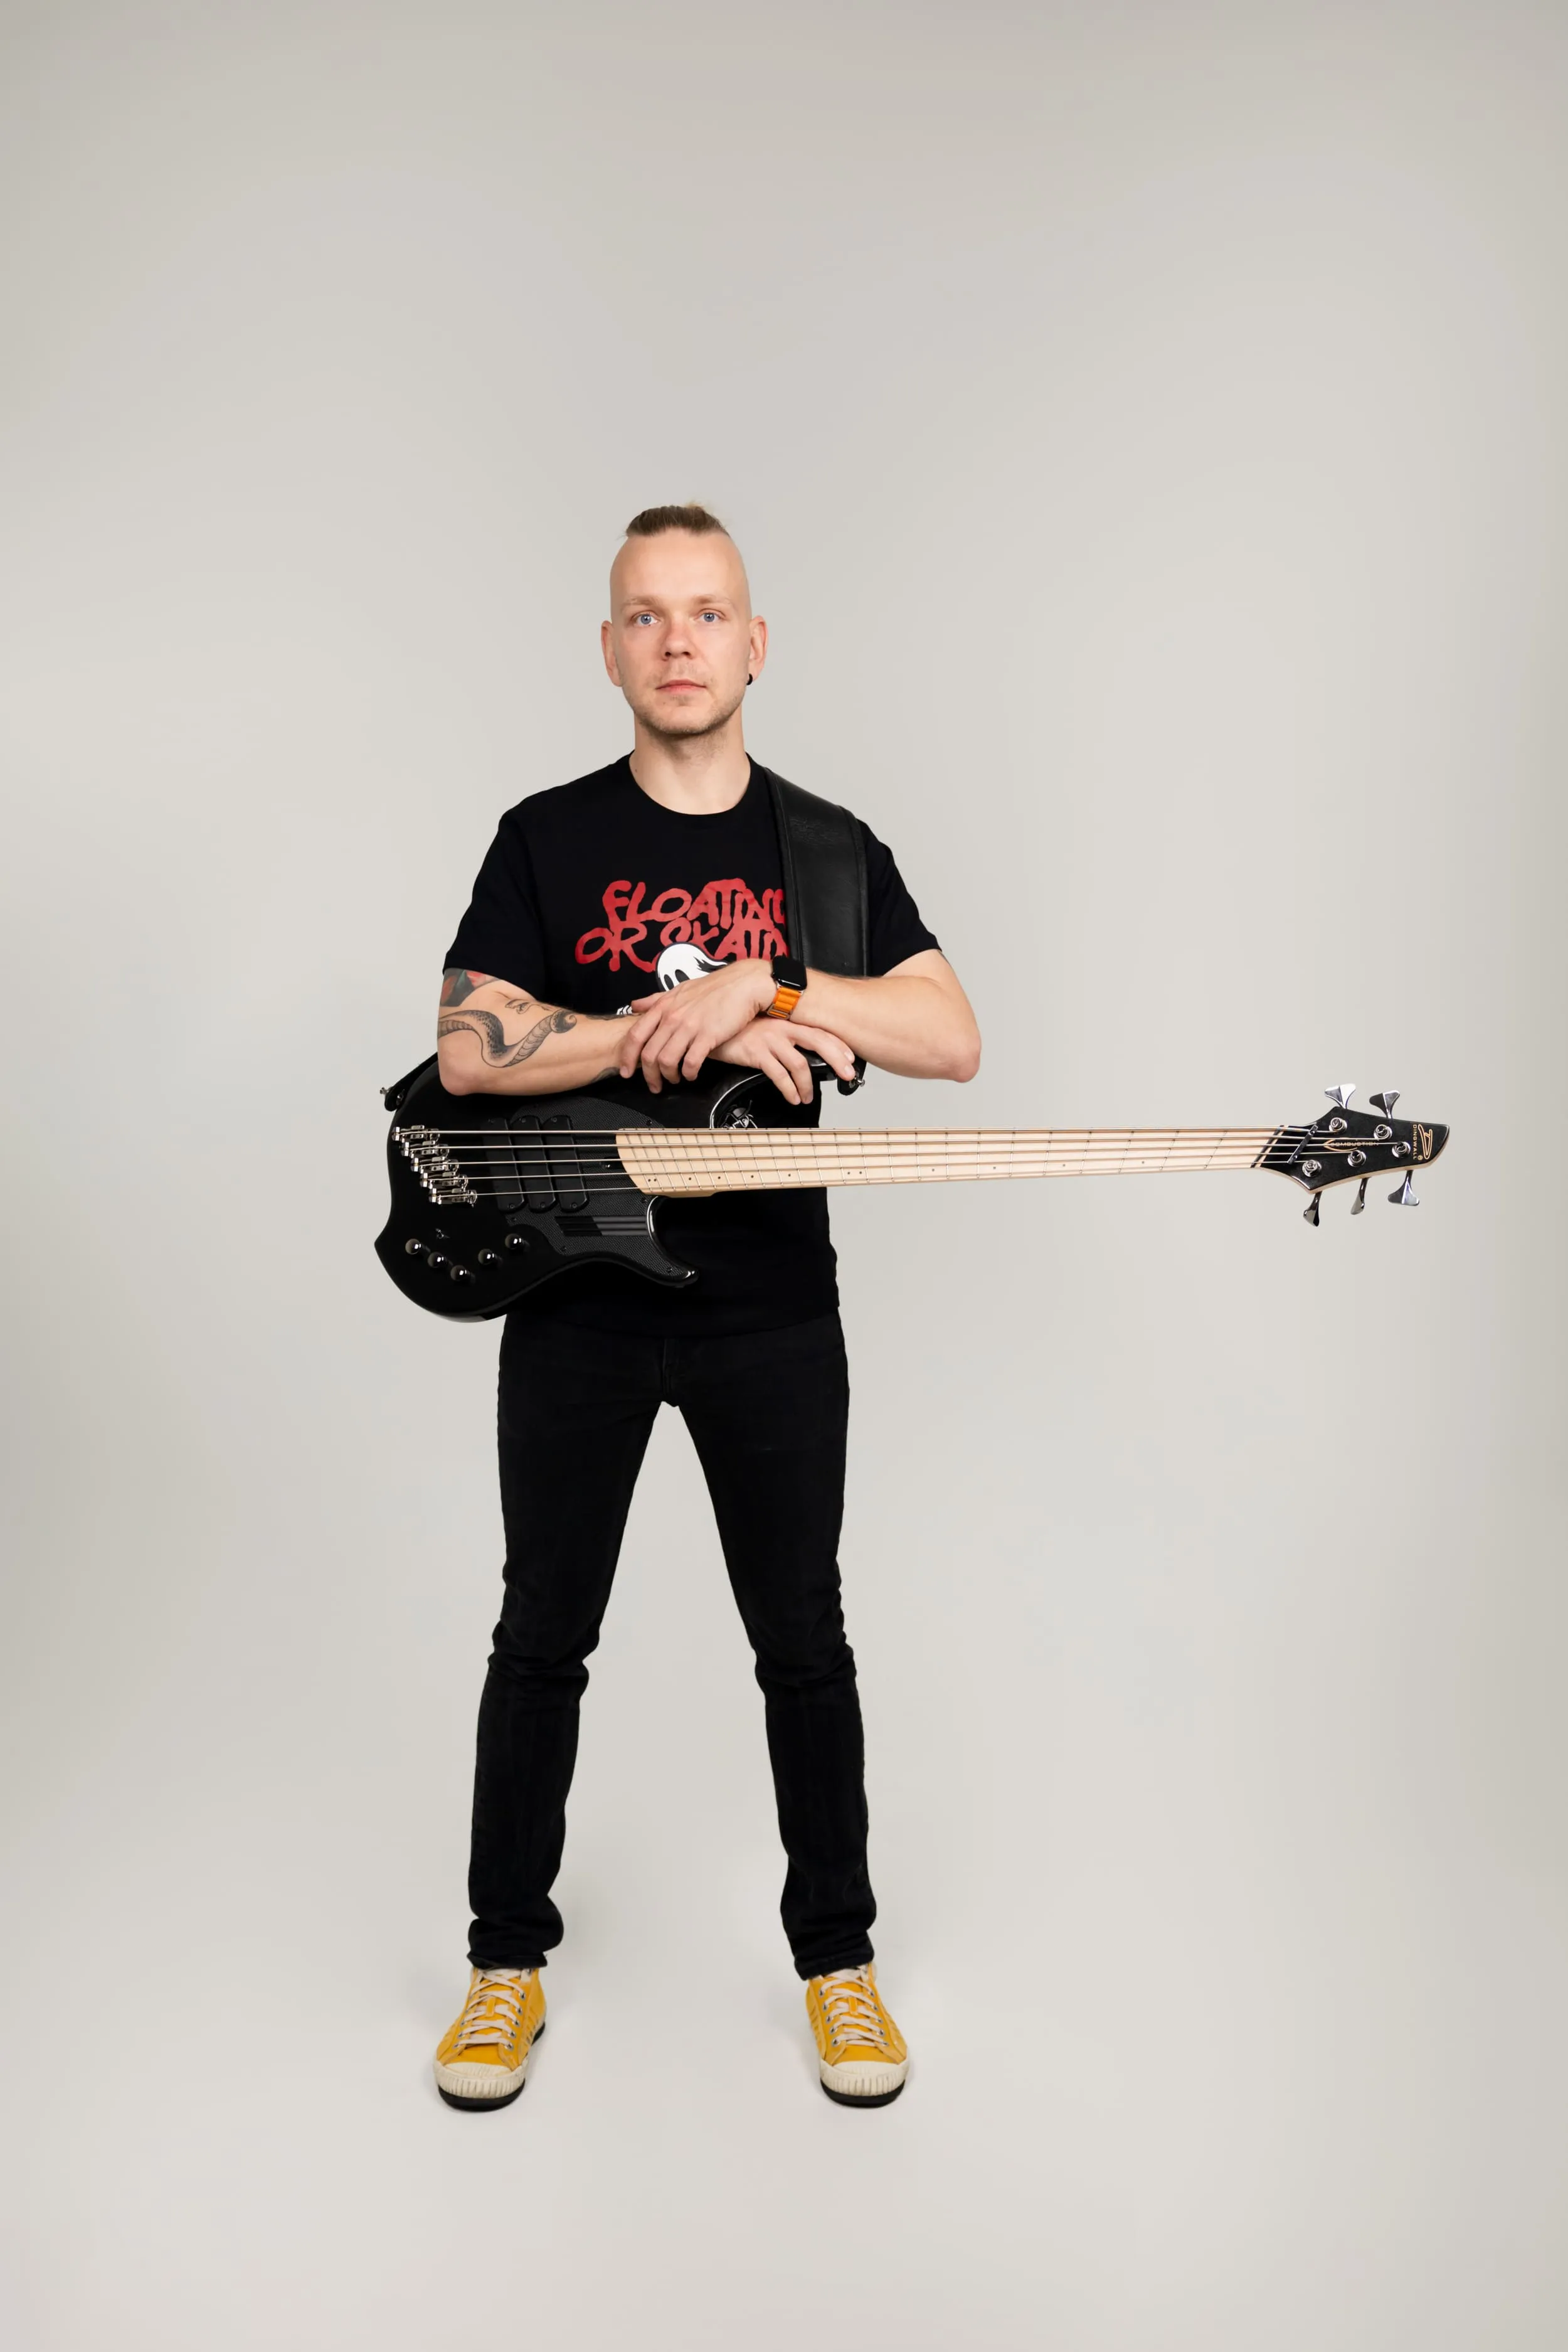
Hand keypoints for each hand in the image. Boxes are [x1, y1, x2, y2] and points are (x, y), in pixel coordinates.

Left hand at [618, 959, 776, 1089]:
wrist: (743, 984)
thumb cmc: (713, 988)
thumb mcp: (679, 989)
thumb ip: (656, 1000)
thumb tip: (635, 1006)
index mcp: (663, 1007)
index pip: (635, 1035)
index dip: (627, 1057)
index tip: (626, 1072)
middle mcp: (672, 1017)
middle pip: (649, 1054)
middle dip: (649, 1075)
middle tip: (655, 1085)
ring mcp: (690, 1026)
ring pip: (667, 1061)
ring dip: (669, 1076)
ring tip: (676, 1080)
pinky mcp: (708, 1035)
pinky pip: (691, 1062)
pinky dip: (689, 1073)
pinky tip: (692, 1075)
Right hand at [708, 1018, 857, 1105]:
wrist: (712, 1026)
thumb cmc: (738, 1029)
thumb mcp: (765, 1029)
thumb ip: (784, 1038)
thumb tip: (802, 1055)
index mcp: (787, 1021)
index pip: (820, 1030)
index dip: (838, 1044)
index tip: (851, 1057)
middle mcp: (782, 1027)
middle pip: (818, 1041)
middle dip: (837, 1059)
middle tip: (848, 1075)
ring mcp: (770, 1039)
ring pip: (800, 1064)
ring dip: (807, 1085)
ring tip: (807, 1097)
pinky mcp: (756, 1053)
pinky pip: (779, 1075)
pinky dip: (789, 1090)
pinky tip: (792, 1098)